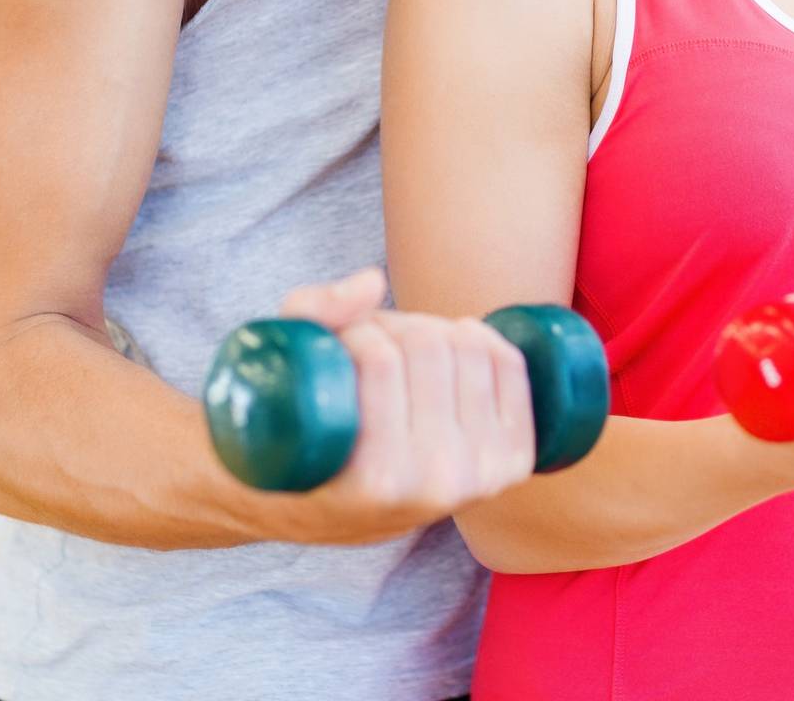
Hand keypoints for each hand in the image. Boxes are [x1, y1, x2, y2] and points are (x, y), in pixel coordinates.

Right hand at [278, 269, 536, 538]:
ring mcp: (479, 475)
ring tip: (402, 352)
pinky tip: (455, 342)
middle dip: (393, 328)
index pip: (382, 360)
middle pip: (429, 346)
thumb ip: (314, 314)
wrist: (337, 512)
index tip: (339, 344)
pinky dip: (483, 338)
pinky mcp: (509, 461)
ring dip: (432, 330)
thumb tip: (373, 282)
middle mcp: (437, 483)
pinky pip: (510, 367)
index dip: (357, 332)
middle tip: (370, 345)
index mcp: (378, 480)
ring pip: (469, 348)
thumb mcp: (283, 379)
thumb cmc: (301, 438)